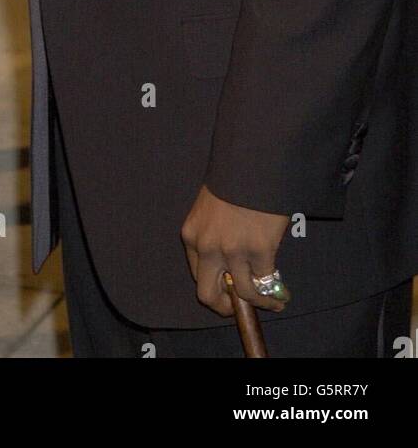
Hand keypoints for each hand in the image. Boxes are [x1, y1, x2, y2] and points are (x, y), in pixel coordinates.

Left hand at [181, 184, 290, 314]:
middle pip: (208, 295)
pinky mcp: (259, 250)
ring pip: (243, 293)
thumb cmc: (233, 181)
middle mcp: (207, 247)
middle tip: (239, 308)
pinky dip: (274, 295)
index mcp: (191, 235)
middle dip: (225, 307)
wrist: (252, 164)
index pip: (197, 274)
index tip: (228, 292)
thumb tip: (229, 263)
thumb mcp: (210, 208)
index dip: (214, 287)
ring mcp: (233, 251)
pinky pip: (265, 283)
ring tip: (271, 303)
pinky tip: (282, 296)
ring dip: (258, 303)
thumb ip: (212, 234)